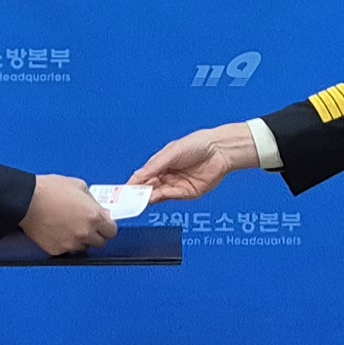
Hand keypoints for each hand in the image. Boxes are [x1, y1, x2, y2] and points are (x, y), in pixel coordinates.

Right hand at [24, 175, 114, 256]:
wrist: (26, 200)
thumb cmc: (50, 190)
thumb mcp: (79, 186)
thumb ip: (93, 201)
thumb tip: (99, 210)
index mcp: (94, 216)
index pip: (112, 231)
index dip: (107, 226)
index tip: (103, 224)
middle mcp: (84, 233)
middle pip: (100, 242)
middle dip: (96, 234)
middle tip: (87, 224)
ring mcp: (70, 243)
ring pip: (83, 247)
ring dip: (81, 239)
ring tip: (69, 226)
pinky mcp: (56, 250)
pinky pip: (67, 250)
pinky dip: (65, 242)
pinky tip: (58, 230)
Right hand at [128, 123, 258, 202]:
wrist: (220, 151)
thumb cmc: (197, 145)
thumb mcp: (171, 152)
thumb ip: (154, 166)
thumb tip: (137, 176)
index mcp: (161, 163)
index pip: (143, 176)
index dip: (133, 183)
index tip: (122, 190)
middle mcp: (167, 175)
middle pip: (148, 187)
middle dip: (138, 193)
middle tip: (126, 199)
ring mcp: (176, 185)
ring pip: (157, 194)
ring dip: (147, 197)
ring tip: (136, 200)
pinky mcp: (186, 193)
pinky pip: (170, 197)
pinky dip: (159, 198)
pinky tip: (151, 198)